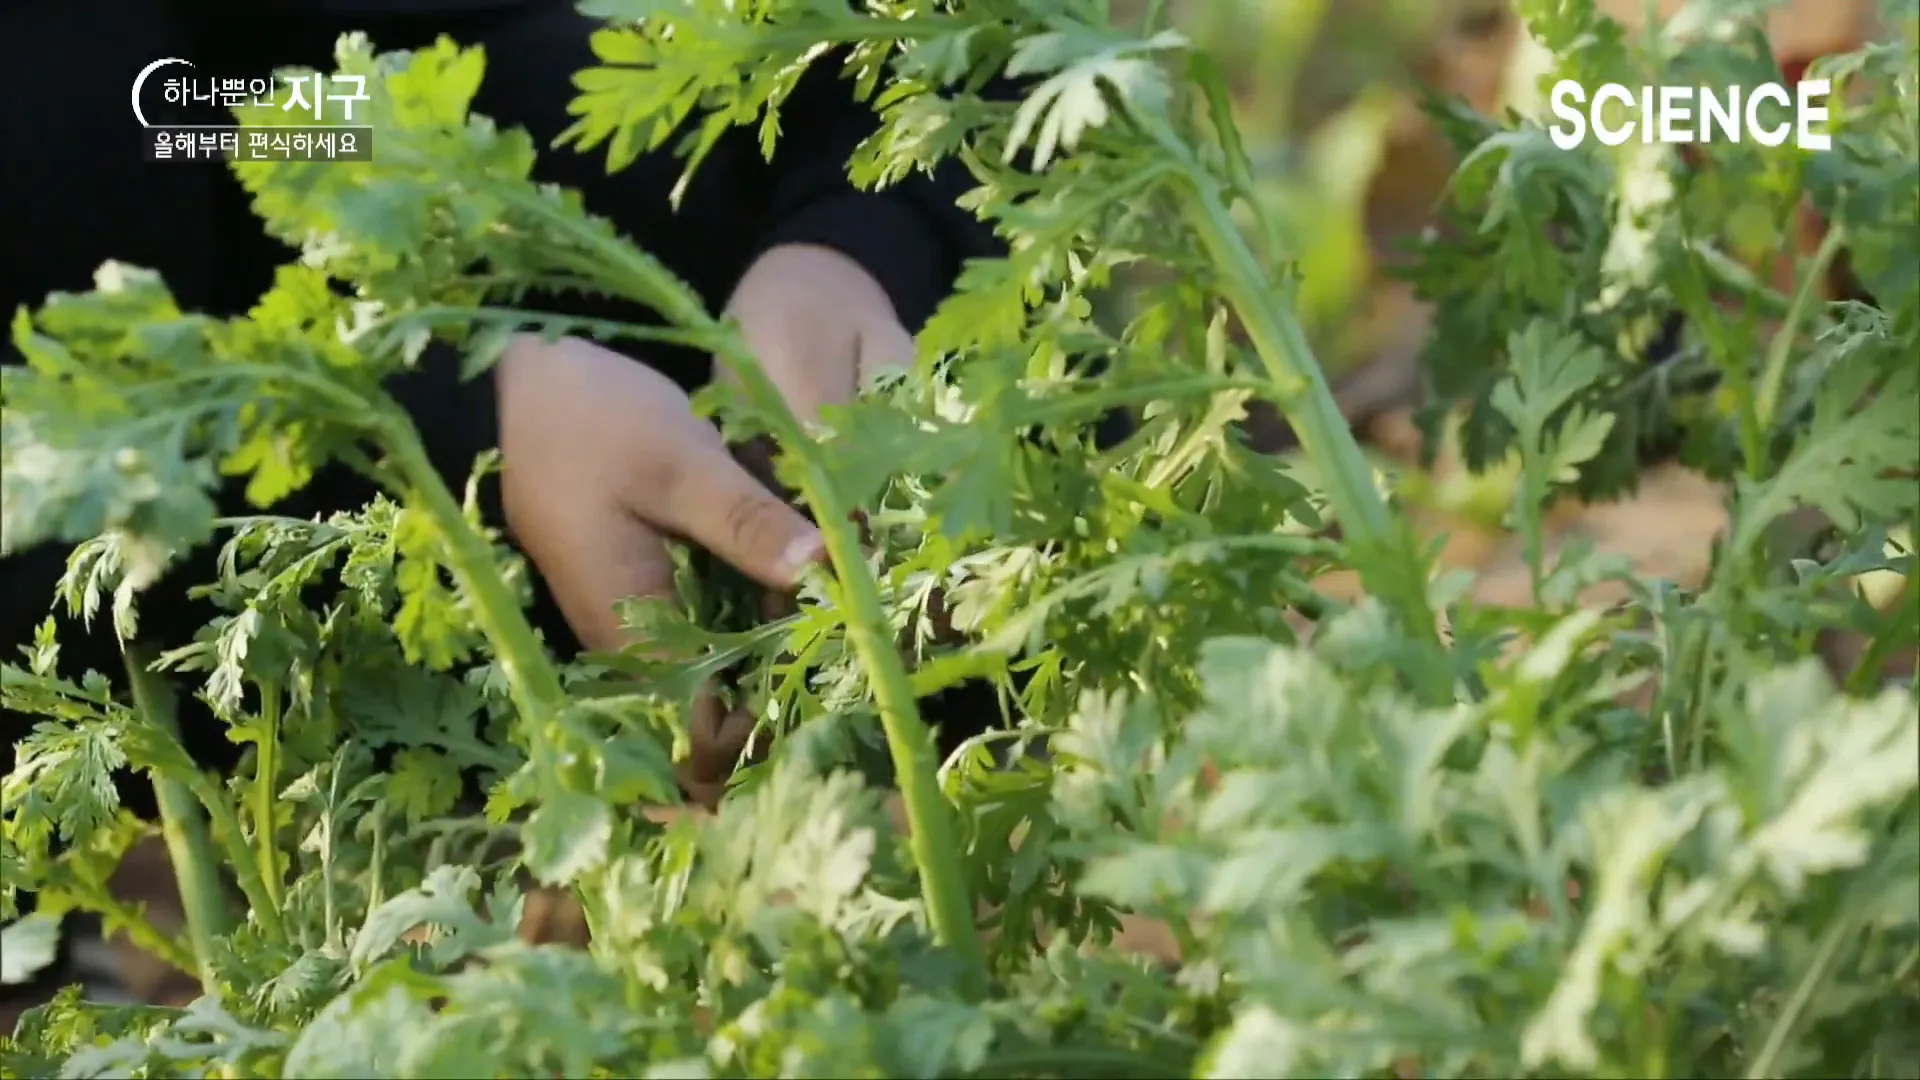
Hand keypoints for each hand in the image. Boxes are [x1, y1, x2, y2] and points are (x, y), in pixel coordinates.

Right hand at [494, 333, 825, 802]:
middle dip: (782, 692)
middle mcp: (634, 652)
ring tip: (836, 604)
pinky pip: (708, 634)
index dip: (765, 732)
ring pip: (715, 677)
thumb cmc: (586, 425)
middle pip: (715, 719)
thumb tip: (827, 570)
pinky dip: (754, 619)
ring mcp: (637, 625)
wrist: (510, 390)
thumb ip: (748, 522)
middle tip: (848, 636)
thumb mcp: (679, 463)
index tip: (831, 683)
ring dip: (774, 654)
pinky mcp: (646, 594)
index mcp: (636, 641)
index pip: (704, 743)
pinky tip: (796, 576)